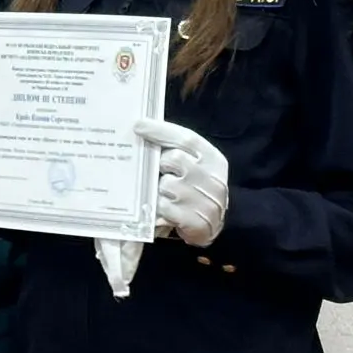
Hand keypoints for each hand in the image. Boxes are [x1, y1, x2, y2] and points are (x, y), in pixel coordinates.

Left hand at [133, 118, 229, 246]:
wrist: (213, 227)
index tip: (138, 125)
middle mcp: (212, 179)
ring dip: (159, 188)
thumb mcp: (198, 166)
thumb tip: (145, 130)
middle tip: (162, 171)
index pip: (187, 138)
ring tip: (167, 194)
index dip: (161, 130)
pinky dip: (158, 206)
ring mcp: (204, 201)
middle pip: (174, 158)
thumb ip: (179, 150)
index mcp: (214, 159)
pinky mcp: (194, 221)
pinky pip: (163, 206)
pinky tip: (164, 208)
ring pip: (166, 184)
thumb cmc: (197, 189)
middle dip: (161, 163)